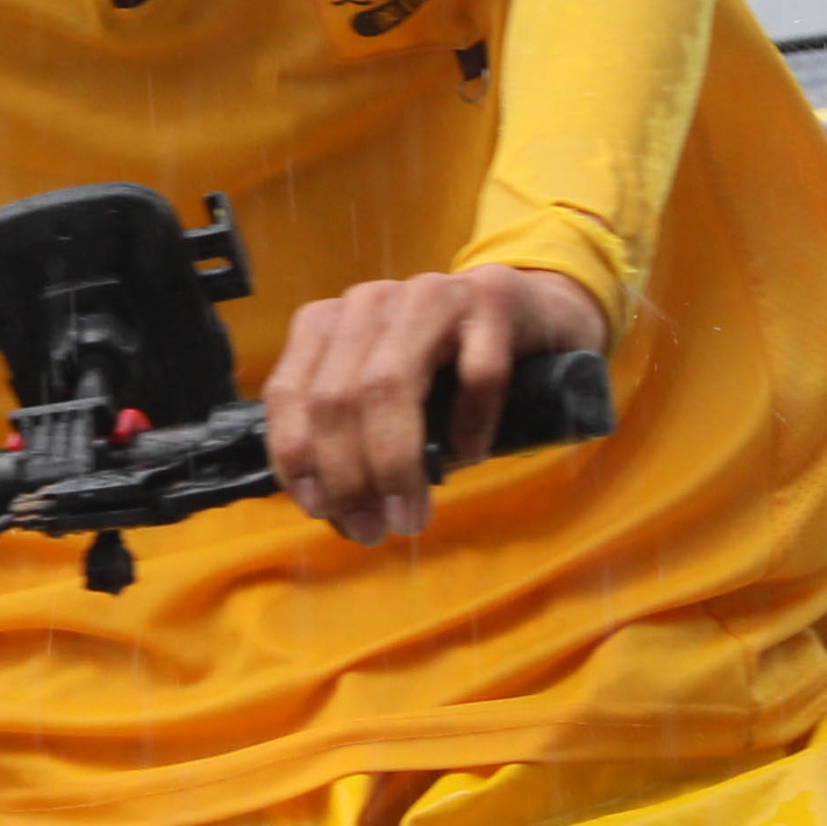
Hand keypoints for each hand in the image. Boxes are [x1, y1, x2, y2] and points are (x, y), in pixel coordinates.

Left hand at [260, 265, 608, 546]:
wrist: (536, 317)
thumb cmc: (452, 372)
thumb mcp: (390, 403)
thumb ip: (353, 442)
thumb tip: (332, 510)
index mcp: (332, 323)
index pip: (290, 390)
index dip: (297, 454)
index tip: (318, 508)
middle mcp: (373, 302)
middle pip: (338, 396)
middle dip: (348, 476)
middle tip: (371, 530)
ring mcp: (432, 295)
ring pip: (389, 383)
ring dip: (394, 463)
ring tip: (409, 516)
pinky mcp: (493, 300)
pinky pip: (476, 372)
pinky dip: (470, 423)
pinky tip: (472, 452)